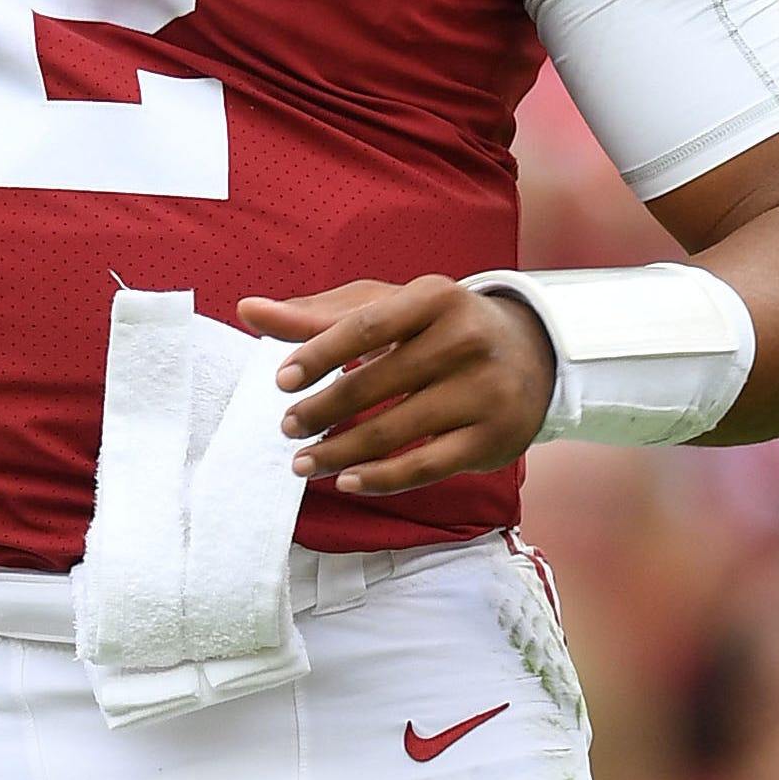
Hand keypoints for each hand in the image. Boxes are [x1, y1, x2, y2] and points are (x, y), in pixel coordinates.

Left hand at [238, 277, 555, 496]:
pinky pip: (426, 465)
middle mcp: (465, 340)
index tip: (280, 382)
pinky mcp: (493, 437)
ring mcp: (484, 391)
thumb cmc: (437, 326)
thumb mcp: (385, 307)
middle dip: (322, 410)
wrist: (531, 354)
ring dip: (340, 452)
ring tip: (302, 463)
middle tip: (287, 427)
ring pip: (395, 430)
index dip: (319, 355)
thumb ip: (316, 315)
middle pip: (376, 382)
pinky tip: (347, 482)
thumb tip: (247, 311)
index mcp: (435, 297)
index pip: (366, 326)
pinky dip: (382, 479)